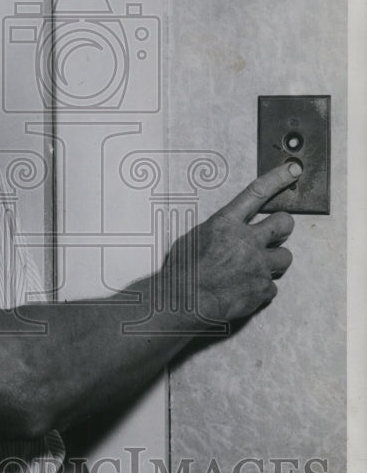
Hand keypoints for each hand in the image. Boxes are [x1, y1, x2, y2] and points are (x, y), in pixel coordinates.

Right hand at [164, 162, 297, 323]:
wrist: (182, 302)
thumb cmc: (181, 272)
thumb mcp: (192, 239)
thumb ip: (217, 232)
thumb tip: (224, 232)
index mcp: (225, 224)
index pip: (257, 193)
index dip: (278, 179)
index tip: (293, 170)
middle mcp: (246, 241)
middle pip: (284, 224)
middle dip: (282, 227)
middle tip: (275, 234)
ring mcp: (257, 266)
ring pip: (285, 257)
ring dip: (273, 262)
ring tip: (253, 269)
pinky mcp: (262, 289)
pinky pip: (271, 287)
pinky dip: (260, 289)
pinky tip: (243, 290)